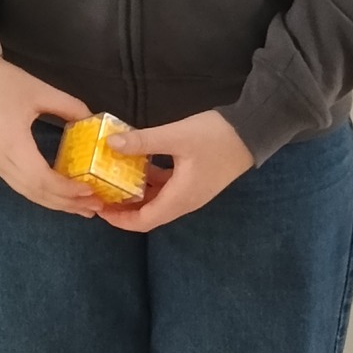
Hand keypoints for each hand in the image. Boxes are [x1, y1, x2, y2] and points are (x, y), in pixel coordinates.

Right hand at [0, 47, 98, 214]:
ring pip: (26, 192)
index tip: (91, 192)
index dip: (68, 190)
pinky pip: (19, 183)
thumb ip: (69, 106)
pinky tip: (55, 191)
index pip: (43, 180)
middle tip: (93, 207)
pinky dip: (40, 192)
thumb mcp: (39, 90)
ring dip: (53, 201)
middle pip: (36, 193)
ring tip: (79, 206)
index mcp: (12, 145)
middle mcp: (1, 161)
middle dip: (65, 203)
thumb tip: (91, 119)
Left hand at [95, 110, 254, 232]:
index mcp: (180, 198)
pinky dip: (151, 183)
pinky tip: (139, 166)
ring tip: (113, 181)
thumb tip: (110, 144)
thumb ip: (143, 141)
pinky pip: (168, 189)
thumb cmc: (215, 136)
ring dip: (136, 195)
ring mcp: (192, 192)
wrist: (253, 130)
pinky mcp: (195, 181)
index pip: (144, 221)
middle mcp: (185, 201)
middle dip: (123, 209)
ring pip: (158, 201)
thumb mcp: (176, 136)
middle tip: (100, 195)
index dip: (119, 220)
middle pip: (149, 214)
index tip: (98, 209)